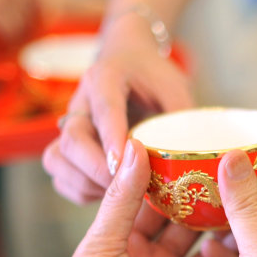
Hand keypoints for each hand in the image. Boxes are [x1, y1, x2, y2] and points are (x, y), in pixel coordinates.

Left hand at [15, 139, 233, 256]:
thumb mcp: (101, 242)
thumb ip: (123, 198)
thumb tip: (135, 150)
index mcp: (128, 242)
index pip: (160, 205)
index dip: (179, 183)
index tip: (202, 157)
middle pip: (192, 228)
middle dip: (212, 206)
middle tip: (237, 180)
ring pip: (212, 255)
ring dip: (230, 236)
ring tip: (252, 209)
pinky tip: (253, 252)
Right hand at [44, 16, 193, 203]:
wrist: (128, 60)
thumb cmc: (153, 75)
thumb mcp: (174, 87)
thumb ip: (182, 118)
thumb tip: (199, 158)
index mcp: (106, 79)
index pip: (105, 110)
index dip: (112, 139)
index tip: (123, 166)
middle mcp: (81, 102)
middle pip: (71, 139)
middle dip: (97, 170)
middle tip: (127, 189)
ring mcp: (71, 126)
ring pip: (57, 158)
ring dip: (85, 183)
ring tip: (118, 195)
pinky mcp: (68, 146)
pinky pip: (61, 174)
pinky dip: (80, 190)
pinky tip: (108, 196)